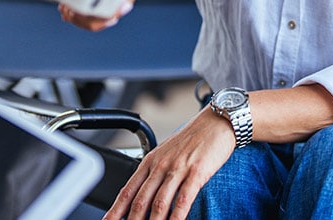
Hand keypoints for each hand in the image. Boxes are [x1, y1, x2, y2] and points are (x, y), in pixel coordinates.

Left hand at [105, 111, 234, 219]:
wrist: (216, 122)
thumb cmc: (193, 139)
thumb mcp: (166, 153)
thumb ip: (153, 173)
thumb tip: (143, 196)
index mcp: (150, 161)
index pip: (127, 191)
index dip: (116, 210)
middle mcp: (160, 166)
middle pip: (140, 201)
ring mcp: (178, 169)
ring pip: (159, 203)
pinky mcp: (197, 172)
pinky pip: (183, 199)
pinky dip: (176, 216)